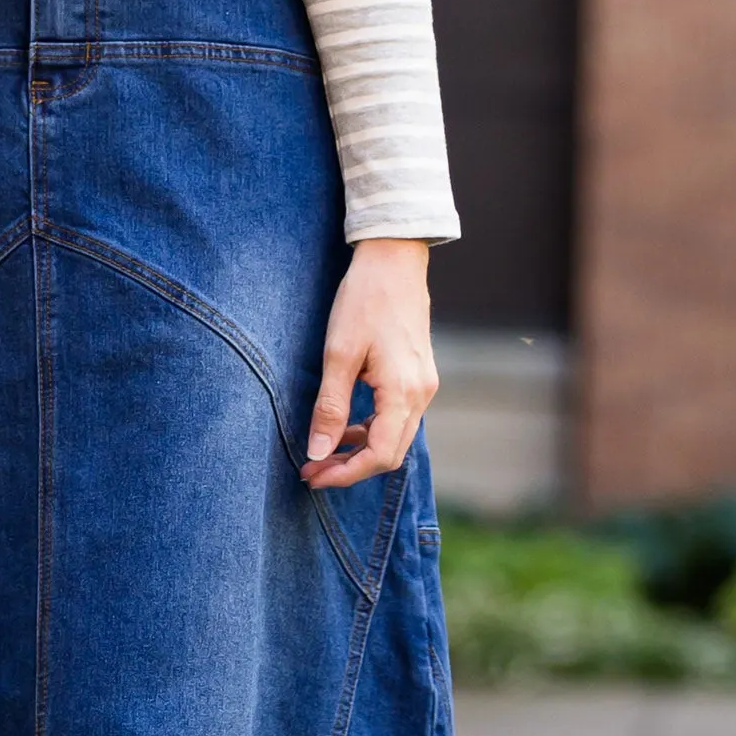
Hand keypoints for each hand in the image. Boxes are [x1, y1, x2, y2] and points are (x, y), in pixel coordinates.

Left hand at [301, 239, 437, 488]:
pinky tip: (345, 426)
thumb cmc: (364, 300)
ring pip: (394, 437)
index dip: (345, 474)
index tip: (312, 476)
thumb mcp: (339, 354)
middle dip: (350, 468)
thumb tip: (318, 452)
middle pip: (390, 453)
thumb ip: (331, 407)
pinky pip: (397, 417)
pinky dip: (371, 429)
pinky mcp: (418, 376)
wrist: (393, 259)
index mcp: (404, 392)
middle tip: (312, 472)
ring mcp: (424, 385)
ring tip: (323, 453)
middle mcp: (422, 394)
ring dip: (360, 450)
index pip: (379, 455)